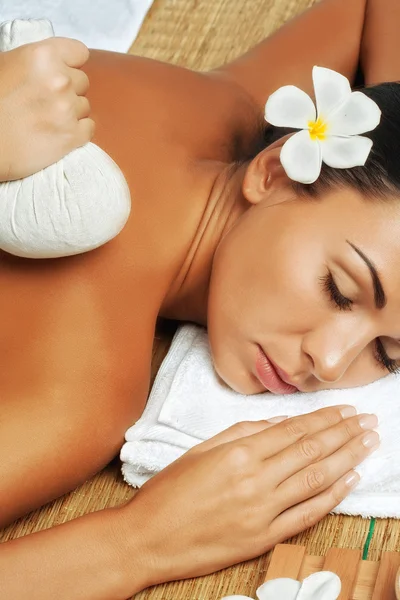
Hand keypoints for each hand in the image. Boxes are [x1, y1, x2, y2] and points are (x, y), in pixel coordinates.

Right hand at [0, 37, 93, 180]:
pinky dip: (78, 131)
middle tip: (48, 100)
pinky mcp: (72, 137)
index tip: (63, 72)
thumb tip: (53, 65)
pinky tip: (59, 132)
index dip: (71, 64)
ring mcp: (68, 110)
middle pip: (82, 82)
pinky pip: (89, 128)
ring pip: (84, 106)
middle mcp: (59, 81)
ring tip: (49, 118)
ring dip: (72, 112)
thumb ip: (37, 63)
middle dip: (69, 90)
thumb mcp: (8, 65)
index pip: (79, 53)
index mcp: (42, 56)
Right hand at [122, 406, 378, 589]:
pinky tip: (350, 480)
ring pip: (316, 478)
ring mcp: (262, 511)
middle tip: (368, 420)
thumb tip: (277, 423)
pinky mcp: (263, 538)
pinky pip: (306, 514)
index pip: (294, 430)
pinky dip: (332, 497)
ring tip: (369, 443)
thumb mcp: (199, 450)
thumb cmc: (168, 492)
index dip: (325, 418)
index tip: (346, 409)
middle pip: (312, 450)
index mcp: (238, 453)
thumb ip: (240, 432)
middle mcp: (256, 480)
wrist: (147, 539)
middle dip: (345, 433)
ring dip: (348, 458)